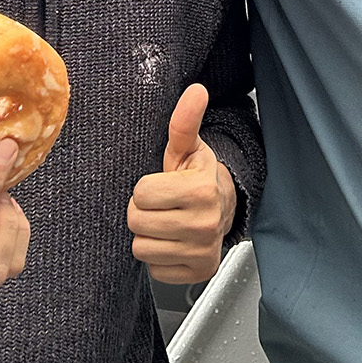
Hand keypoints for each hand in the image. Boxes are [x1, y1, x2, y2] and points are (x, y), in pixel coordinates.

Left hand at [127, 84, 236, 283]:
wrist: (224, 207)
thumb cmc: (198, 177)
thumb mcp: (187, 148)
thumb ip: (184, 121)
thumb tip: (195, 91)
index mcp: (201, 190)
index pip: (140, 194)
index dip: (145, 189)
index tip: (162, 185)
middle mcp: (205, 223)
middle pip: (137, 222)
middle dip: (143, 211)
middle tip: (162, 205)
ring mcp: (203, 251)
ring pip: (142, 249)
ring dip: (149, 236)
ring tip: (167, 223)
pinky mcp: (199, 272)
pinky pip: (155, 270)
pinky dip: (160, 258)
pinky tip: (174, 242)